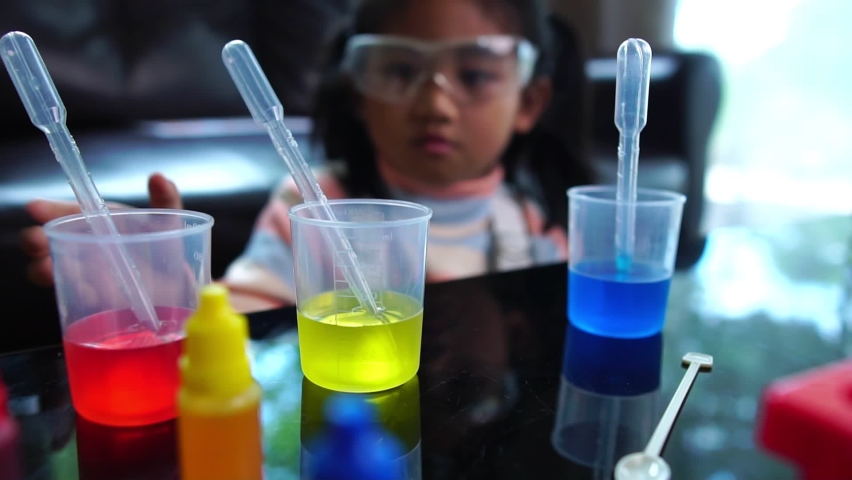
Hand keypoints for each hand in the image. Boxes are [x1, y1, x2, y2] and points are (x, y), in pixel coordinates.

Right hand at [21, 173, 182, 286]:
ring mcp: (87, 272)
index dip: (48, 209)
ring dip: (44, 268)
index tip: (34, 207)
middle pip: (51, 241)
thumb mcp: (166, 221)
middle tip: (35, 241)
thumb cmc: (164, 245)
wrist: (178, 282)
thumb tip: (159, 177)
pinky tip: (77, 290)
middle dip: (36, 241)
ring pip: (55, 269)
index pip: (67, 212)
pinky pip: (77, 295)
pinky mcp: (95, 297)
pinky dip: (73, 292)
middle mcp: (86, 245)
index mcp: (99, 222)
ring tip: (44, 269)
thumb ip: (165, 198)